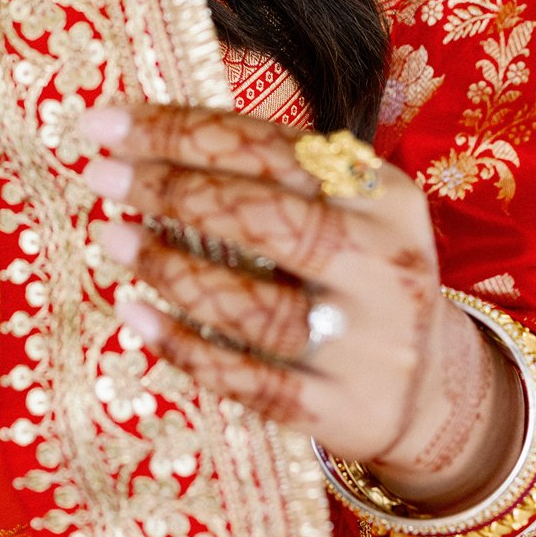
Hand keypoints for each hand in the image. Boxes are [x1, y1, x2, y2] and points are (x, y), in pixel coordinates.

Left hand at [78, 105, 524, 510]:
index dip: (182, 132)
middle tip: (102, 177)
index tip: (107, 125)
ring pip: (255, 306)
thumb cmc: (356, 272)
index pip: (272, 149)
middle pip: (267, 220)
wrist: (433, 386)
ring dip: (171, 267)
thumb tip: (143, 134)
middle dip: (173, 191)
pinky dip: (182, 346)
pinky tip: (135, 313)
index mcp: (384, 197)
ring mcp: (368, 345)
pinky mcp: (343, 411)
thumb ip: (274, 175)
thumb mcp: (348, 210)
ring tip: (116, 238)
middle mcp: (384, 266)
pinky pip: (249, 382)